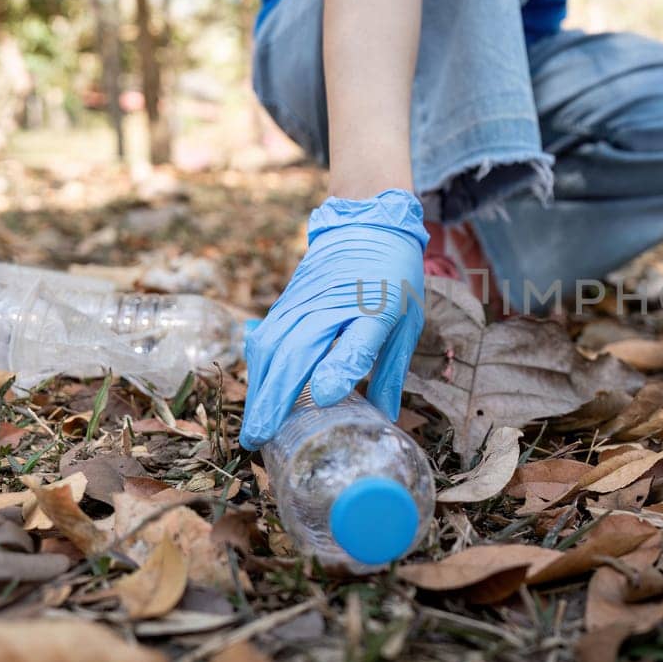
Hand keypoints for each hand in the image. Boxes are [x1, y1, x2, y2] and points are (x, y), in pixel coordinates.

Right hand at [240, 189, 428, 449]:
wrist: (368, 221)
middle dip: (274, 398)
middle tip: (260, 440)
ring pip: (273, 345)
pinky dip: (259, 366)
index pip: (356, 339)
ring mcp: (304, 300)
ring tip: (256, 426)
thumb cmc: (394, 276)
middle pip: (295, 351)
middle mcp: (333, 302)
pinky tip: (258, 390)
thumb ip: (390, 366)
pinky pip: (268, 335)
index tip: (323, 399)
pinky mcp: (289, 299)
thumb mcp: (406, 319)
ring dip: (260, 387)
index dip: (341, 367)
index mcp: (374, 305)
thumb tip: (384, 417)